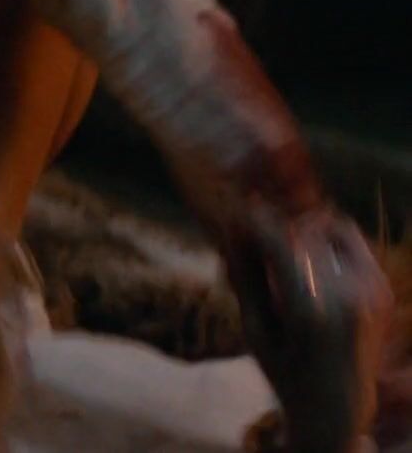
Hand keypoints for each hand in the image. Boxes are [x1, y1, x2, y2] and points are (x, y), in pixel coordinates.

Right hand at [227, 205, 391, 452]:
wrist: (338, 404)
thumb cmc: (284, 371)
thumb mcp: (254, 328)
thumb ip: (245, 275)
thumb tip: (232, 228)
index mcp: (311, 310)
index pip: (281, 241)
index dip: (254, 219)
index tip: (234, 209)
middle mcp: (348, 295)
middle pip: (304, 231)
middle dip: (274, 223)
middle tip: (249, 227)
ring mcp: (371, 289)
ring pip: (331, 227)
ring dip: (301, 228)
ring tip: (278, 243)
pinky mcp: (381, 286)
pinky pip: (350, 241)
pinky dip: (324, 238)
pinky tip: (305, 255)